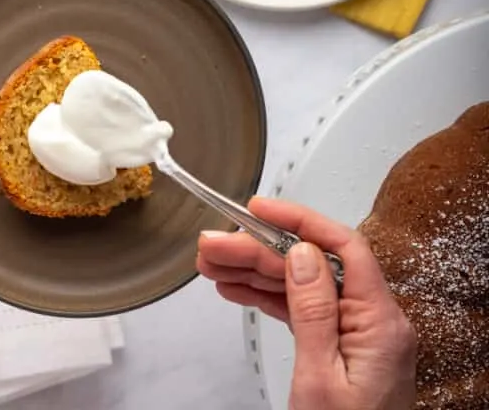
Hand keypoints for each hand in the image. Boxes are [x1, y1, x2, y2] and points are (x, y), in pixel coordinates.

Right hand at [197, 198, 416, 409]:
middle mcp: (370, 321)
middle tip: (212, 244)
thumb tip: (302, 252)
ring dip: (252, 271)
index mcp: (380, 323)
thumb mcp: (321, 379)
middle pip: (309, 266)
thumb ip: (313, 310)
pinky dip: (263, 296)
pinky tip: (234, 288)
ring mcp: (352, 333)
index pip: (342, 248)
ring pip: (297, 285)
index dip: (299, 220)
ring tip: (210, 264)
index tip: (259, 210)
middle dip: (257, 251)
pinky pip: (296, 309)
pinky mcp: (335, 347)